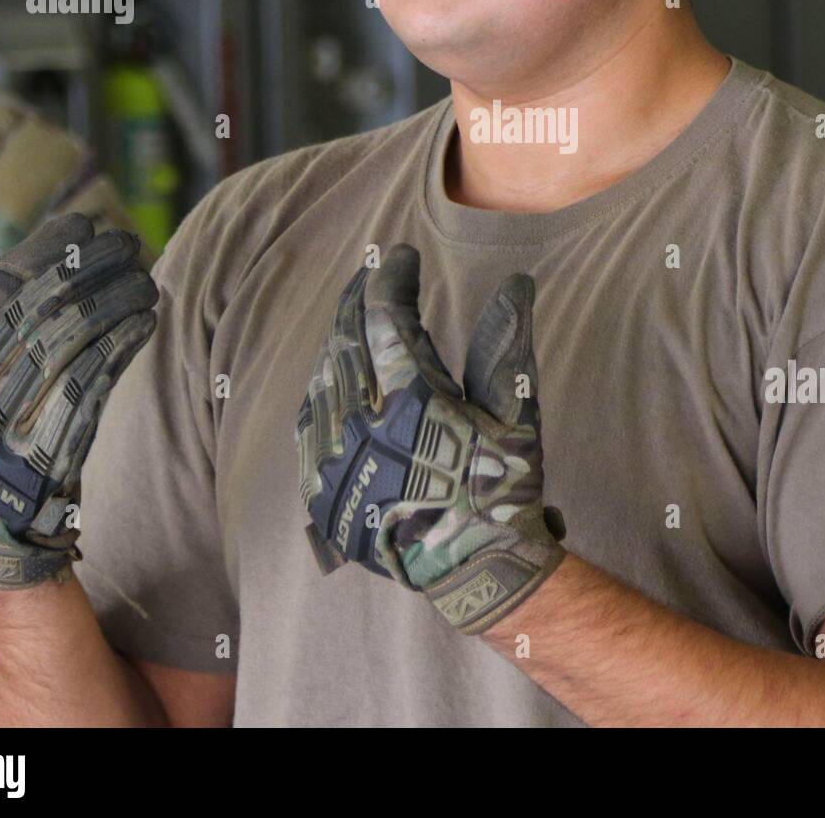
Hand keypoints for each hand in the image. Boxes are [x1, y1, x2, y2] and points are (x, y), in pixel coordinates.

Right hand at [0, 213, 157, 588]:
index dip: (44, 247)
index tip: (84, 222)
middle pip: (43, 305)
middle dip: (93, 264)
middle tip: (128, 242)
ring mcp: (12, 417)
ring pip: (76, 337)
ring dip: (118, 299)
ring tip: (145, 280)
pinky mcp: (55, 443)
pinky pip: (97, 378)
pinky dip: (124, 342)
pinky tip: (145, 319)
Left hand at [296, 243, 565, 634]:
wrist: (471, 567)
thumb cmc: (497, 487)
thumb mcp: (513, 414)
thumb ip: (505, 344)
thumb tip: (516, 283)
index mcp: (411, 402)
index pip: (385, 318)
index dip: (390, 279)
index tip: (400, 257)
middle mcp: (361, 425)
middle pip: (345, 340)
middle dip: (357, 299)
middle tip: (371, 275)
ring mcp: (334, 458)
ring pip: (323, 376)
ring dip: (339, 339)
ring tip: (355, 316)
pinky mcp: (320, 486)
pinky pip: (309, 420)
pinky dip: (323, 385)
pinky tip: (336, 372)